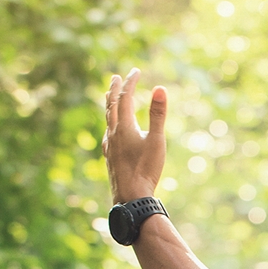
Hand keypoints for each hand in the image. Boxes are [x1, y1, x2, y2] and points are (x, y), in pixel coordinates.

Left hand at [102, 69, 166, 203]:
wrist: (131, 197)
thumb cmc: (146, 169)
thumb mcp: (157, 140)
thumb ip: (157, 114)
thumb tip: (160, 88)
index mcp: (124, 127)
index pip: (125, 98)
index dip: (130, 83)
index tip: (136, 71)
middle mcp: (113, 133)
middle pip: (111, 106)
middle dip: (115, 89)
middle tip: (116, 77)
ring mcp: (109, 146)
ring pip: (107, 120)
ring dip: (109, 105)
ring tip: (109, 97)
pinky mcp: (110, 157)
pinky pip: (107, 134)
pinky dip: (109, 124)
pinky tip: (110, 131)